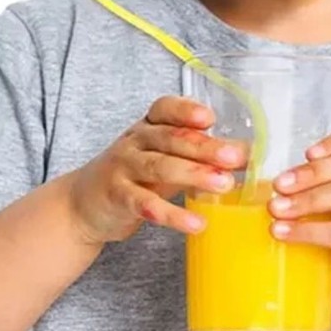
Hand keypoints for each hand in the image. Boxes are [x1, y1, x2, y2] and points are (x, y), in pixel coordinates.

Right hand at [66, 96, 247, 244]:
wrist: (83, 205)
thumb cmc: (137, 175)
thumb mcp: (166, 157)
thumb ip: (202, 153)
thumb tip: (247, 153)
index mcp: (149, 125)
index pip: (165, 108)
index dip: (187, 110)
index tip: (210, 118)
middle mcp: (135, 141)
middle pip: (171, 139)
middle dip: (205, 146)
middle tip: (235, 157)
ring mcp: (123, 167)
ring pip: (160, 167)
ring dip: (195, 175)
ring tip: (224, 185)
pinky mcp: (117, 197)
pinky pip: (146, 204)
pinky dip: (173, 214)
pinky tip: (196, 222)